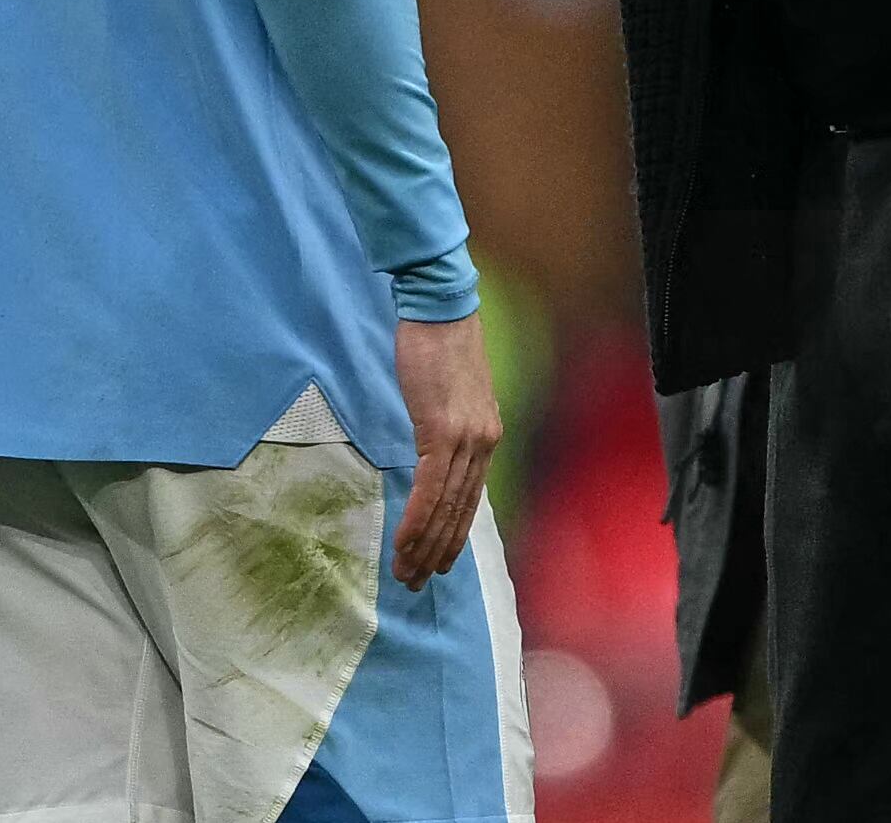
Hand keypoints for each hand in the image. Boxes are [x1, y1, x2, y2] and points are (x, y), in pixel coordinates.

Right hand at [390, 312, 501, 589]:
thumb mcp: (449, 393)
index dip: (453, 535)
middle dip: (438, 552)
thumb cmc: (439, 343)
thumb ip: (446, 426)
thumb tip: (432, 452)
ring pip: (446, 508)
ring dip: (424, 546)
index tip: (438, 563)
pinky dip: (416, 520)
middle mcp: (484, 442)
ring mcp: (467, 439)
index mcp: (486, 435)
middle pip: (461, 512)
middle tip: (415, 582)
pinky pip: (430, 488)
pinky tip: (403, 542)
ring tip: (405, 573)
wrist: (440, 308)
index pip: (470, 499)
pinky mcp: (443, 431)